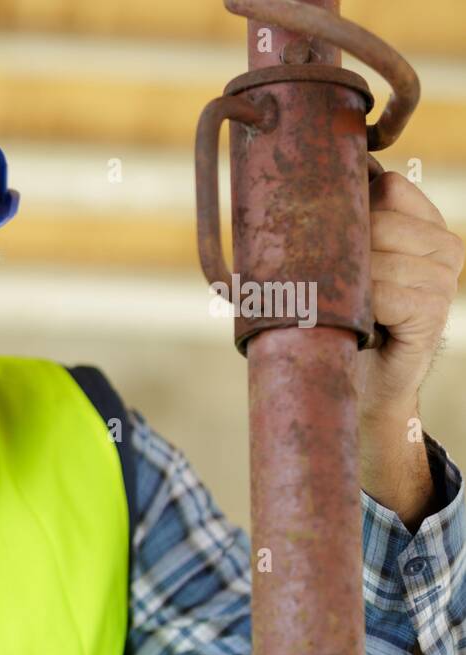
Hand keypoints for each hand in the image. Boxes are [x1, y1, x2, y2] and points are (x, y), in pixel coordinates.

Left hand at [356, 172, 462, 529]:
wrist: (354, 386)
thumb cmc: (334, 320)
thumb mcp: (334, 263)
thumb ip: (337, 223)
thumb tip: (299, 179)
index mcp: (422, 224)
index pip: (388, 185)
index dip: (348, 208)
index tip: (322, 241)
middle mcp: (442, 246)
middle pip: (379, 219)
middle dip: (339, 251)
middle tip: (326, 287)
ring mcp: (443, 279)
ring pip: (379, 257)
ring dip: (345, 285)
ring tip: (342, 309)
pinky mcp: (434, 311)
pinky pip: (385, 293)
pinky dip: (359, 308)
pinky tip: (356, 325)